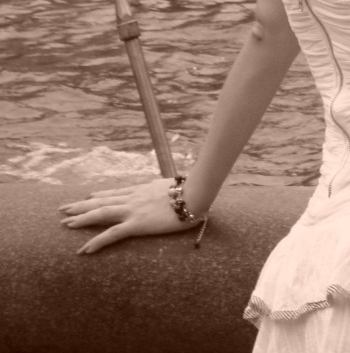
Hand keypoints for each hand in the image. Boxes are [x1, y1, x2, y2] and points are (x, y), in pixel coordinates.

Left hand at [58, 177, 197, 254]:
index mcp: (142, 189)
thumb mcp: (175, 189)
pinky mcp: (137, 223)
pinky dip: (96, 241)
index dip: (99, 195)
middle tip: (64, 208)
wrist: (196, 192)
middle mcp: (133, 197)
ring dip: (81, 218)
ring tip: (65, 224)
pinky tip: (84, 250)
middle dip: (81, 205)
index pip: (115, 192)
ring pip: (101, 213)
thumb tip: (172, 194)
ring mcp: (133, 209)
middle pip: (101, 200)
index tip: (87, 196)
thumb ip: (167, 192)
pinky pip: (112, 234)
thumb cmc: (192, 191)